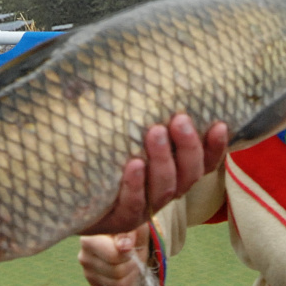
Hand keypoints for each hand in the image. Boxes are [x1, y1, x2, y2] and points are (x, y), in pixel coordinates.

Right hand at [78, 226, 146, 285]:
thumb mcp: (132, 225)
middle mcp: (84, 257)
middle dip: (132, 265)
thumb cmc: (130, 231)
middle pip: (117, 273)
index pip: (112, 257)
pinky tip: (129, 273)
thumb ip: (128, 233)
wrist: (128, 242)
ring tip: (131, 263)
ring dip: (132, 275)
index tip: (131, 246)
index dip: (129, 254)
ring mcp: (88, 274)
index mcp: (89, 238)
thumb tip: (124, 247)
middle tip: (134, 255)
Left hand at [81, 115, 227, 234]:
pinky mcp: (118, 220)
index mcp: (174, 172)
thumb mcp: (125, 130)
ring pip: (164, 189)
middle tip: (179, 120)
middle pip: (189, 174)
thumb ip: (142, 111)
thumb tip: (147, 65)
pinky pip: (132, 205)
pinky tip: (132, 164)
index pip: (204, 162)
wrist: (67, 191)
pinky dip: (134, 185)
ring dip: (162, 160)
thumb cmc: (103, 152)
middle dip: (187, 147)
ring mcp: (143, 208)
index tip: (219, 124)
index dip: (215, 146)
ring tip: (154, 132)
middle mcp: (164, 191)